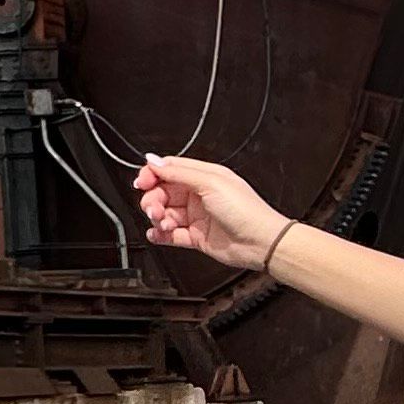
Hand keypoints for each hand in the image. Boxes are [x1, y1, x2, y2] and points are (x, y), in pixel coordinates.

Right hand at [133, 154, 286, 268]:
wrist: (261, 243)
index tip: (142, 183)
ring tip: (162, 222)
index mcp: (204, 176)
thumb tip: (154, 161)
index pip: (170, 169)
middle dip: (153, 199)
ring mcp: (198, 216)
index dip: (153, 175)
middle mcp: (200, 194)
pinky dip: (160, 234)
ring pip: (165, 213)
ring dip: (157, 217)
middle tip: (154, 208)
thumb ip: (179, 172)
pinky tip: (157, 233)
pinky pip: (171, 234)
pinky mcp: (197, 236)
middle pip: (163, 192)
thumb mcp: (211, 183)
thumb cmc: (246, 211)